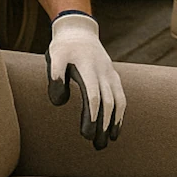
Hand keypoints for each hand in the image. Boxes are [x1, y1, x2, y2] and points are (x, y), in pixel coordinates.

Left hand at [45, 11, 125, 149]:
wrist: (79, 30)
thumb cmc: (64, 48)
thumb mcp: (54, 57)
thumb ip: (55, 77)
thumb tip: (61, 102)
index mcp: (88, 67)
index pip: (93, 95)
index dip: (92, 116)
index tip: (87, 134)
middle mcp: (103, 71)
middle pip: (107, 102)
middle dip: (104, 125)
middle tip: (98, 146)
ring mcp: (110, 73)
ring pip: (118, 101)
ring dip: (114, 122)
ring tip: (109, 141)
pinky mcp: (114, 76)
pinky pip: (121, 97)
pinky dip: (121, 114)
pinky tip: (116, 129)